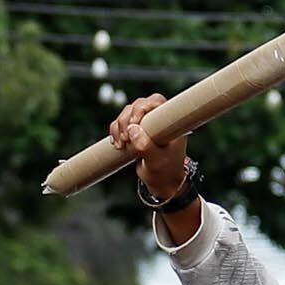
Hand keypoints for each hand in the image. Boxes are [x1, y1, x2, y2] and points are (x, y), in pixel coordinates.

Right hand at [113, 92, 194, 212]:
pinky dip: (115, 131)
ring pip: (127, 113)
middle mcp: (158, 119)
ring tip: (122, 145)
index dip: (143, 106)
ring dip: (120, 126)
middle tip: (126, 138)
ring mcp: (146, 124)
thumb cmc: (165, 171)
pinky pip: (120, 124)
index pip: (157, 102)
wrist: (162, 182)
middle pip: (138, 104)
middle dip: (127, 119)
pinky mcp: (135, 131)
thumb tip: (132, 129)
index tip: (134, 121)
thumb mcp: (157, 161)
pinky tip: (117, 145)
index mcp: (170, 122)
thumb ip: (146, 146)